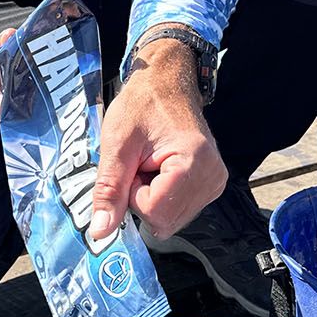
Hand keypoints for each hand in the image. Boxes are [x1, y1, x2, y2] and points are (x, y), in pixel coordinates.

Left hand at [89, 40, 226, 241]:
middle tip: (141, 164)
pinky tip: (161, 170)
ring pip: (170, 219)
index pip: (154, 211)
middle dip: (143, 199)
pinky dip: (163, 196)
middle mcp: (212, 176)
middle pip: (165, 220)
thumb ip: (109, 190)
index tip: (134, 164)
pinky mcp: (211, 185)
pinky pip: (179, 210)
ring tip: (151, 164)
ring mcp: (215, 182)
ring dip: (152, 198)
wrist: (165, 83)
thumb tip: (101, 232)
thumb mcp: (116, 145)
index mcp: (194, 162)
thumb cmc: (141, 105)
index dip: (133, 193)